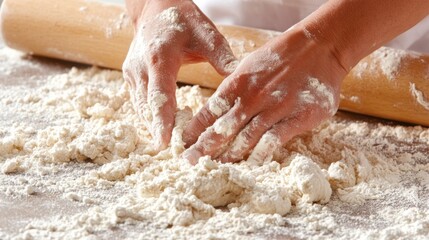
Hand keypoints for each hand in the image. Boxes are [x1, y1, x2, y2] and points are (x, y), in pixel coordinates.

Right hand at [123, 0, 237, 150]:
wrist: (153, 7)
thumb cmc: (181, 19)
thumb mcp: (205, 32)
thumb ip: (221, 55)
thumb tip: (238, 76)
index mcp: (159, 57)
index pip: (160, 95)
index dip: (162, 121)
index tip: (165, 143)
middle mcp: (140, 68)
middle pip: (148, 107)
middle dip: (158, 131)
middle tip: (173, 155)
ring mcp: (131, 73)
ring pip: (141, 108)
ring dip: (153, 127)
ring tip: (169, 149)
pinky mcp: (130, 76)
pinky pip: (139, 102)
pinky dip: (149, 117)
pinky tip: (162, 130)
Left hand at [182, 26, 346, 163]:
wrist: (320, 47)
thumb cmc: (281, 57)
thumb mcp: (250, 64)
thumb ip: (234, 87)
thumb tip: (217, 109)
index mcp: (238, 82)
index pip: (210, 110)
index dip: (195, 129)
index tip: (184, 143)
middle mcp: (253, 96)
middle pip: (223, 128)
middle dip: (204, 147)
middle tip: (189, 162)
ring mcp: (275, 107)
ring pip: (246, 137)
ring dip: (230, 155)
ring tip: (216, 167)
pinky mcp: (298, 116)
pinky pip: (274, 139)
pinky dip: (261, 153)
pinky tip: (251, 164)